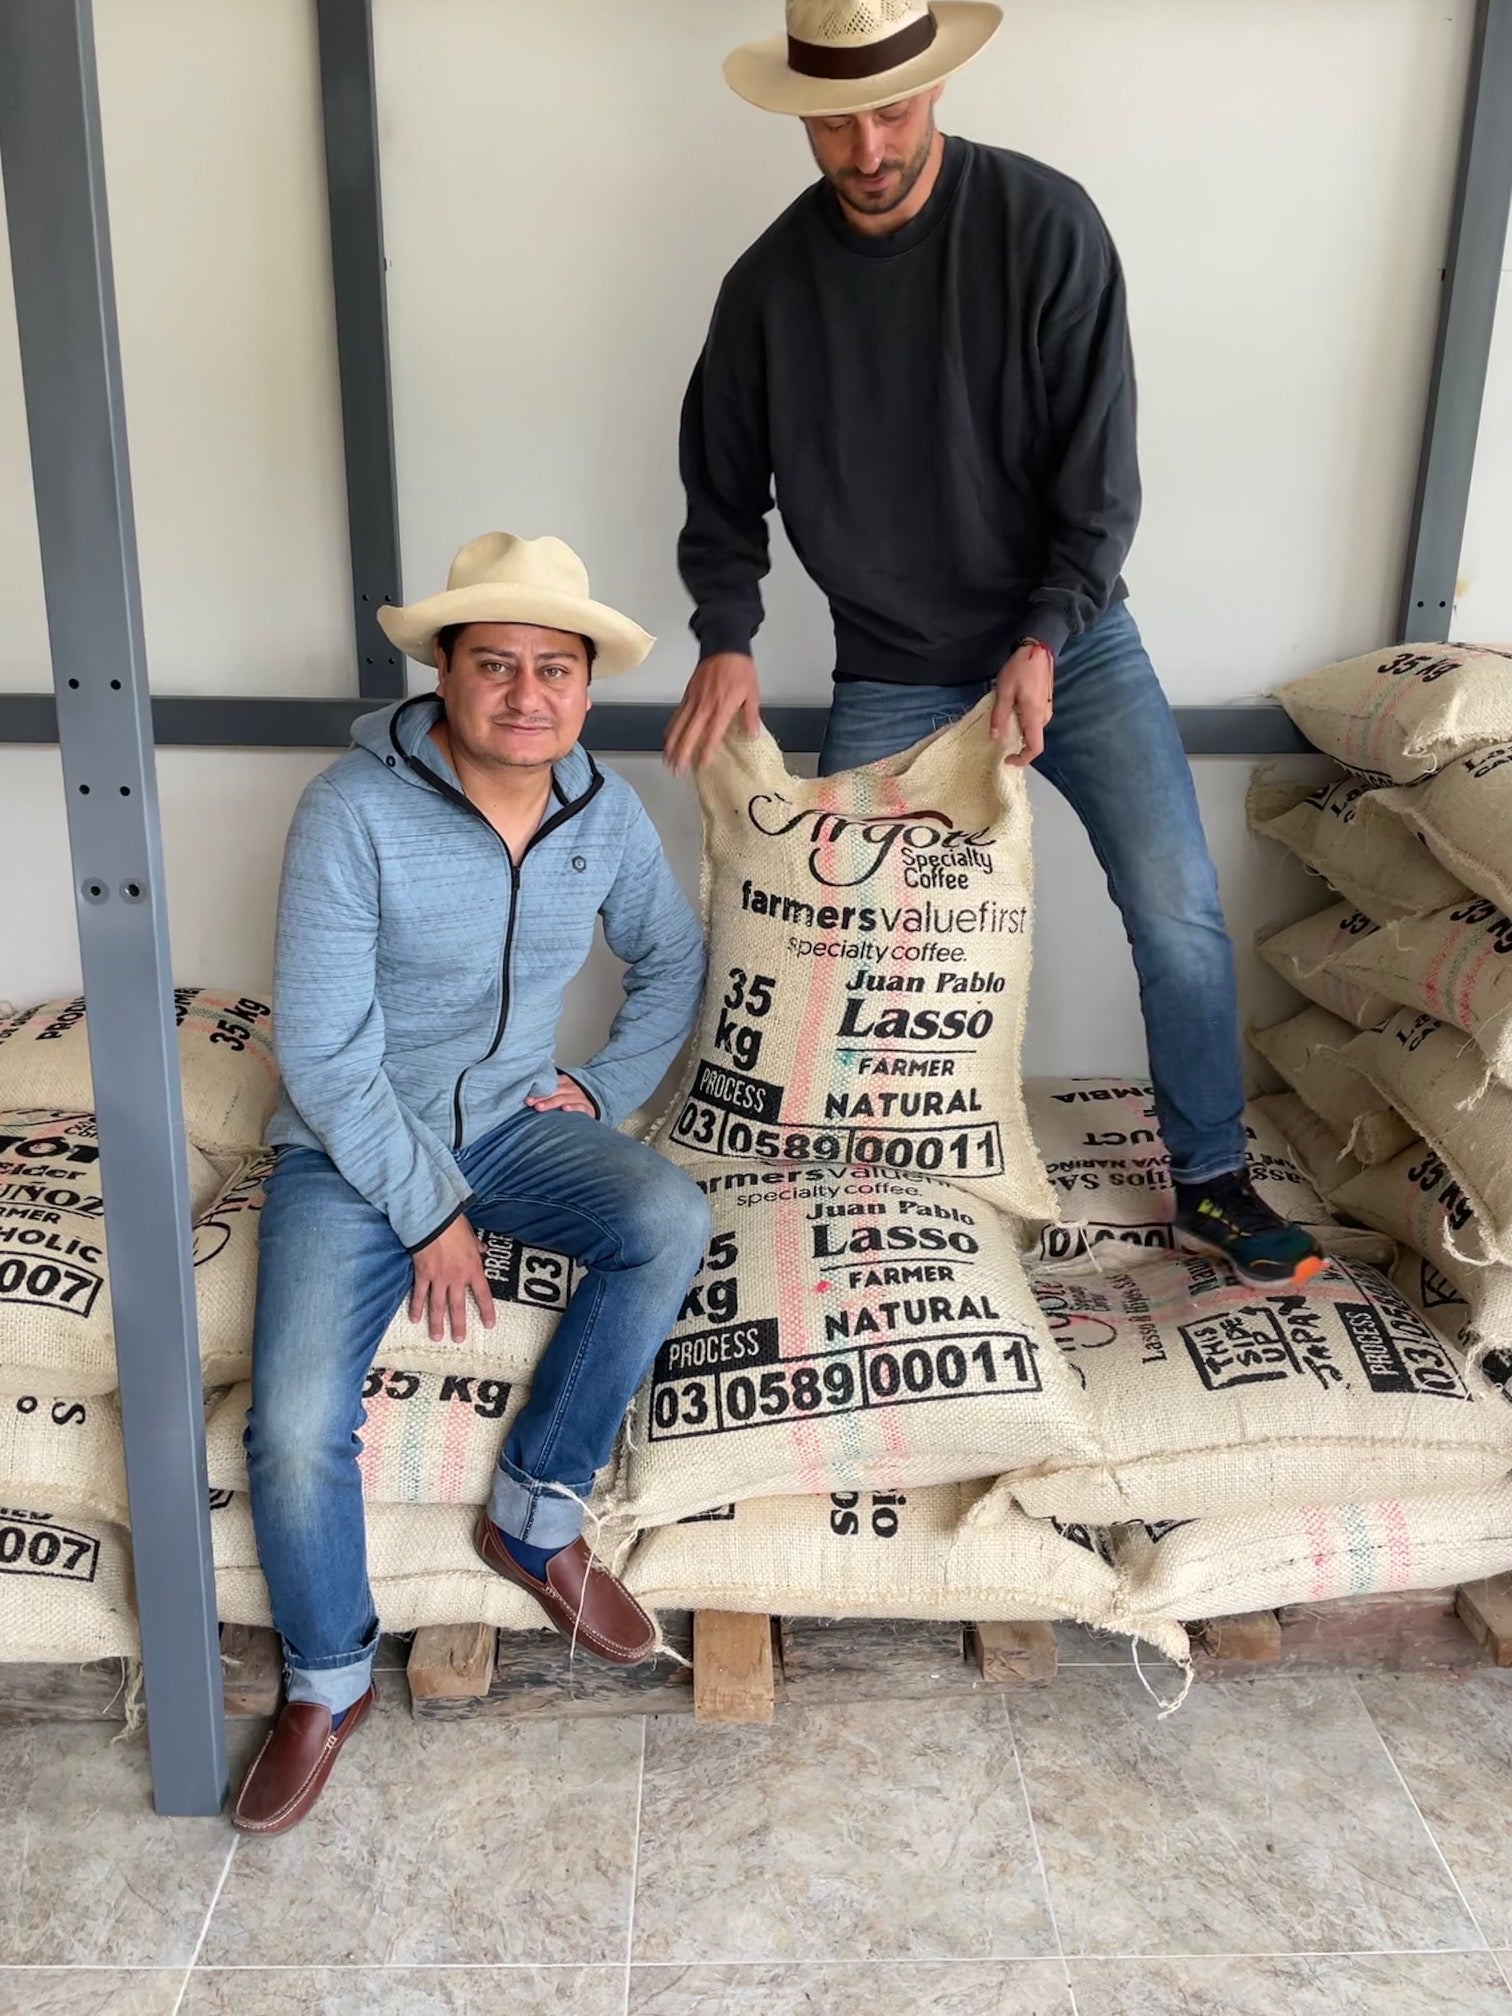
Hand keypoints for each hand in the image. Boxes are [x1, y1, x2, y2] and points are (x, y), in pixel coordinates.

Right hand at [409, 1214, 496, 1343]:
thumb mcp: (472, 1236)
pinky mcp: (422, 1274)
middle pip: (458, 1306)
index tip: (489, 1325)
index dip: (487, 1310)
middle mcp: (456, 1277)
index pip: (483, 1294)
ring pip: (438, 1305)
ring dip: (437, 1323)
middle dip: (459, 1324)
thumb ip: (476, 1247)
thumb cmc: (455, 1225)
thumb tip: (482, 1249)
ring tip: (437, 1337)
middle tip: (459, 1340)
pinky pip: (420, 1294)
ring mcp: (438, 1278)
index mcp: (473, 1268)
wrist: (433, 1219)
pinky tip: (415, 1319)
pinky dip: (417, 1307)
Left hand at [525, 1071, 597, 1117]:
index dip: (538, 1090)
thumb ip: (550, 1089)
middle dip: (541, 1097)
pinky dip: (573, 1107)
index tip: (527, 1098)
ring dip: (551, 1103)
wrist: (596, 1101)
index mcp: (565, 1081)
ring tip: (540, 1107)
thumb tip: (530, 1093)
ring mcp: (580, 1097)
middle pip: (555, 1092)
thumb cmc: (573, 1097)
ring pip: (564, 1099)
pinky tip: (565, 1109)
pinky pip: (580, 1107)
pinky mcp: (588, 1107)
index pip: (550, 1084)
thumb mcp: (564, 1089)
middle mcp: (572, 1088)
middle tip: (530, 1103)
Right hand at [664, 653, 761, 773]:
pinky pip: (677, 714)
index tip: (700, 765)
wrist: (725, 646)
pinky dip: (671, 727)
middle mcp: (705, 706)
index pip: (712, 735)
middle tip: (677, 770)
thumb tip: (752, 734)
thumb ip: (751, 715)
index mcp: (723, 708)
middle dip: (682, 753)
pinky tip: (668, 738)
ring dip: (672, 744)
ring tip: (668, 760)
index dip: (705, 751)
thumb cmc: (740, 669)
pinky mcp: (688, 694)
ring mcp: (694, 700)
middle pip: (690, 734)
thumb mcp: (752, 692)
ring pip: (679, 726)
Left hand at [990, 642, 1054, 767]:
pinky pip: (1033, 718)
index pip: (1035, 748)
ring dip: (1018, 730)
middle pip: (1032, 739)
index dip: (1022, 759)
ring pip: (1032, 729)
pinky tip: (1011, 709)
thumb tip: (995, 738)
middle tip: (998, 735)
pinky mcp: (1044, 701)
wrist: (1037, 648)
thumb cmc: (1020, 668)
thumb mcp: (1003, 692)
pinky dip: (1022, 721)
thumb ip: (999, 717)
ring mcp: (1046, 708)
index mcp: (1034, 716)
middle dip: (1016, 743)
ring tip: (1002, 718)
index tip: (1007, 759)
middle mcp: (1044, 716)